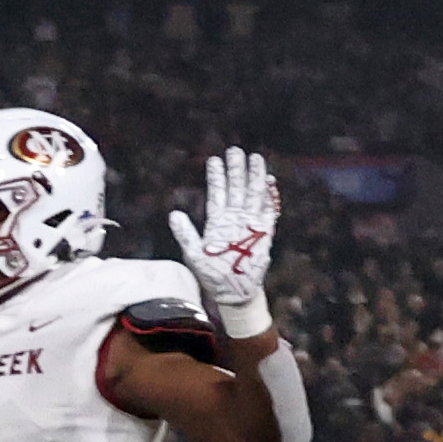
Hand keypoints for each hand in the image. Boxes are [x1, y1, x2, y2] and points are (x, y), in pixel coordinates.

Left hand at [169, 146, 280, 339]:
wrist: (234, 291)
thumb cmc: (212, 275)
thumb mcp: (194, 254)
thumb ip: (185, 233)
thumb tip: (174, 213)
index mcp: (217, 221)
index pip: (217, 194)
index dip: (216, 177)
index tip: (214, 159)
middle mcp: (234, 218)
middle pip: (236, 188)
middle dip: (235, 170)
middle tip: (235, 150)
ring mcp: (249, 223)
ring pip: (252, 194)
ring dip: (253, 176)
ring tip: (254, 158)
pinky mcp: (264, 232)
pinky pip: (268, 210)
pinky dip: (269, 195)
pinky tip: (268, 180)